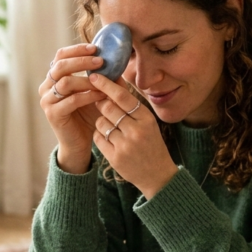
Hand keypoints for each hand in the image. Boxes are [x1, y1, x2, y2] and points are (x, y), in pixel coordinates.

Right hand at [38, 43, 106, 173]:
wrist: (80, 142)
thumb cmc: (87, 114)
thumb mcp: (94, 91)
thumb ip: (101, 77)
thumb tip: (116, 61)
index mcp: (54, 77)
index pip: (60, 56)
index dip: (76, 50)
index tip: (95, 48)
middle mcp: (47, 87)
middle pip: (60, 66)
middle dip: (81, 61)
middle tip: (100, 61)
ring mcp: (47, 100)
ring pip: (65, 82)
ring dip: (86, 79)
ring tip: (103, 80)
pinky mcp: (53, 114)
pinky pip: (71, 100)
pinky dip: (87, 95)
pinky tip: (100, 95)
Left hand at [89, 73, 177, 198]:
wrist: (157, 175)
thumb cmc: (151, 144)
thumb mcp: (147, 122)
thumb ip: (131, 104)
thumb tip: (114, 80)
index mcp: (146, 118)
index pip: (122, 96)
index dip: (106, 84)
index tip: (94, 76)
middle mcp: (136, 130)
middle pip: (108, 108)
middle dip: (101, 104)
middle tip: (102, 104)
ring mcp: (125, 145)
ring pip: (100, 122)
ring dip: (102, 122)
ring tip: (112, 128)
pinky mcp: (114, 157)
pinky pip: (97, 137)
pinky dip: (99, 135)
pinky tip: (110, 139)